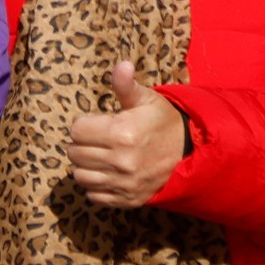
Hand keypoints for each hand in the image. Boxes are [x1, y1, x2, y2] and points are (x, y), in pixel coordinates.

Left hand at [64, 63, 187, 209]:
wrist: (189, 153)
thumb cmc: (162, 121)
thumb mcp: (146, 99)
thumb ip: (126, 85)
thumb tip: (122, 65)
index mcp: (122, 133)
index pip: (76, 131)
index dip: (84, 125)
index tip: (96, 123)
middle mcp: (121, 162)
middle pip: (75, 154)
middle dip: (82, 144)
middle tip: (98, 139)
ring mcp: (124, 184)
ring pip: (80, 176)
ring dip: (86, 165)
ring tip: (100, 155)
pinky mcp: (127, 200)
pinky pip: (93, 195)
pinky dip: (96, 185)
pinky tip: (107, 173)